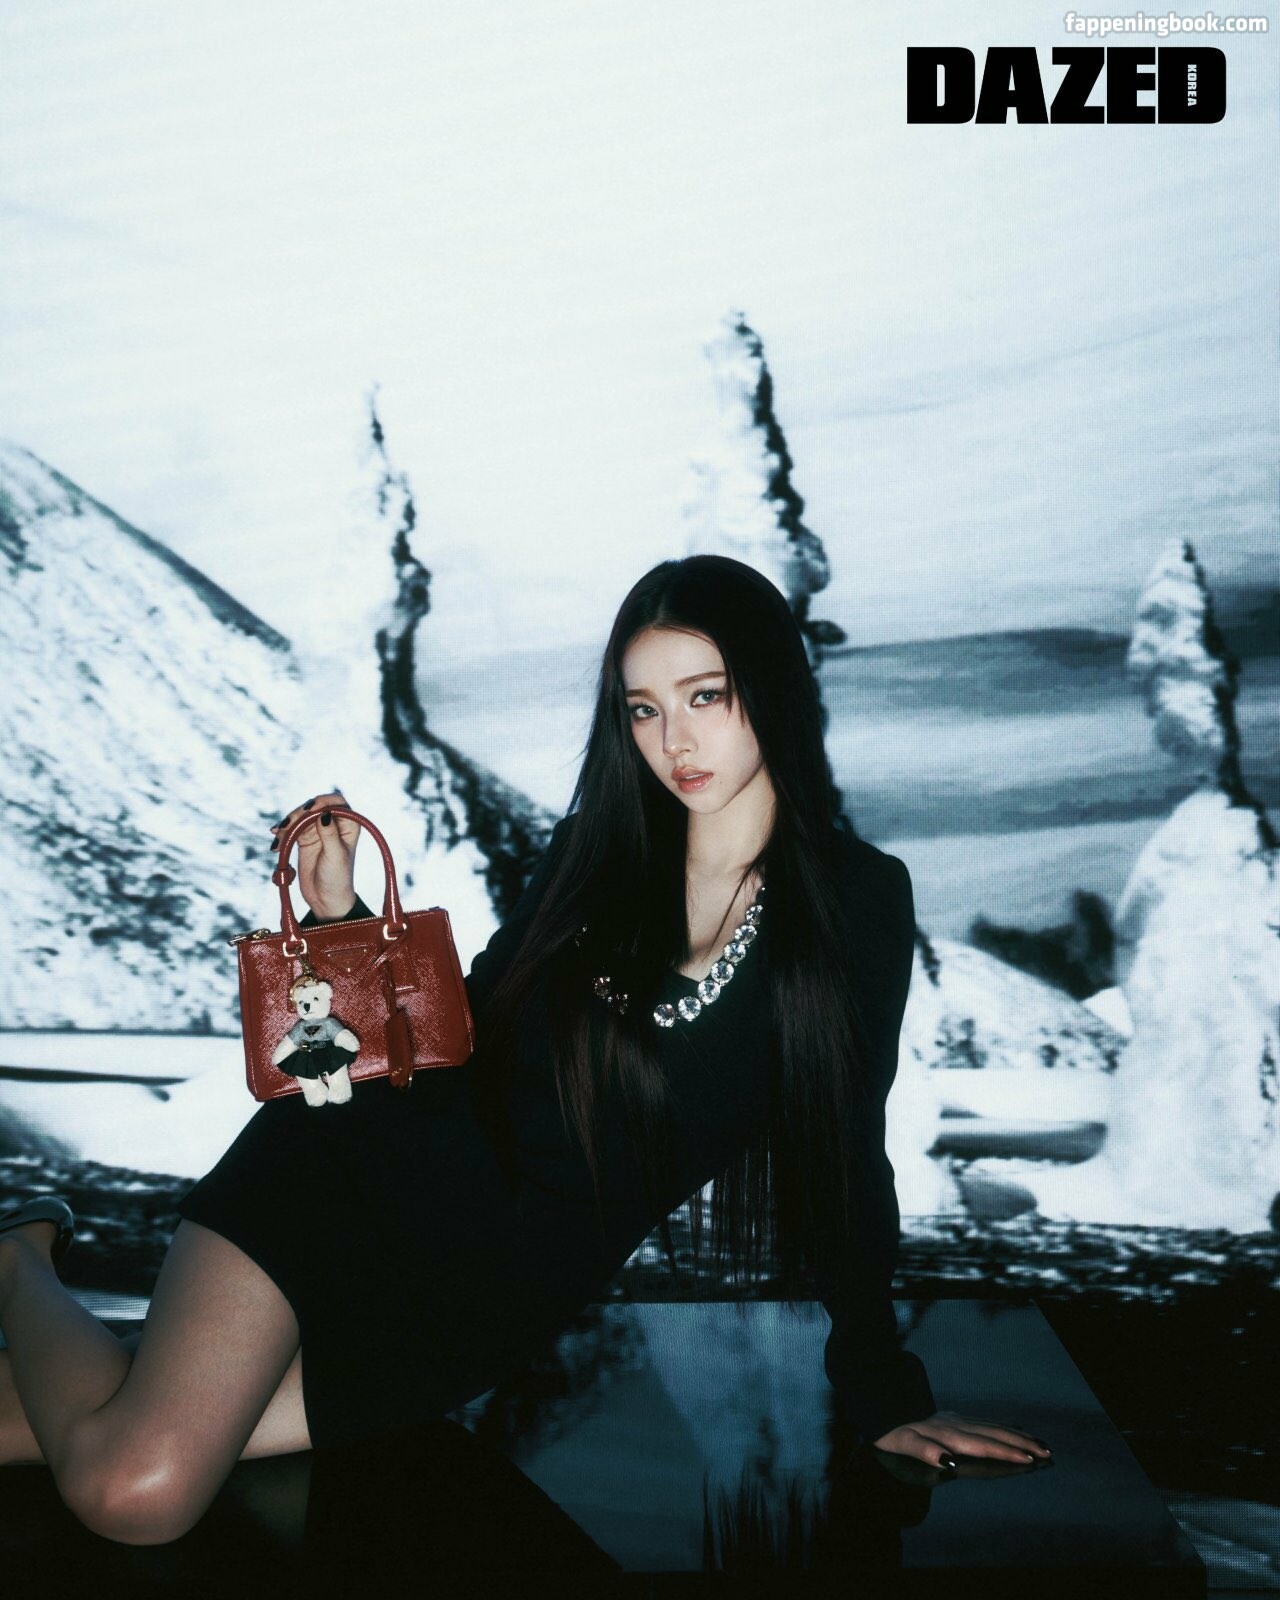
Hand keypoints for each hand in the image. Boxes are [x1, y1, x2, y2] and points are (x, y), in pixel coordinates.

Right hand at [269, 789, 360, 917]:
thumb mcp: (335, 856)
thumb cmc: (337, 878)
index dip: (323, 800)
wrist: (325, 899)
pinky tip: (276, 842)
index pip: (337, 801)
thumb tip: (324, 813)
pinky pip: (291, 829)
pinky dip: (282, 833)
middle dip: (299, 813)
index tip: (310, 810)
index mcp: (349, 824)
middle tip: (287, 825)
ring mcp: (318, 830)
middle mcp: (334, 823)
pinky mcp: (304, 839)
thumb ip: (330, 834)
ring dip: (287, 823)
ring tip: (278, 837)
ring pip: (300, 816)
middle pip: (314, 806)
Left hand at [871, 1410, 1051, 1473]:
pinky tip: (1013, 1428)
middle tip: (1047, 1453)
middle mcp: (956, 1425)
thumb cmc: (892, 1437)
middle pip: (994, 1435)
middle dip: (1021, 1444)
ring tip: (1039, 1443)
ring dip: (1017, 1436)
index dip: (1006, 1453)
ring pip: (993, 1428)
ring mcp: (957, 1420)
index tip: (1029, 1460)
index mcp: (947, 1435)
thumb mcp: (902, 1444)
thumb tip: (949, 1461)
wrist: (882, 1413)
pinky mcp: (955, 1419)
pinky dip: (1003, 1427)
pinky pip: (985, 1422)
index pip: (983, 1447)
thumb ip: (925, 1451)